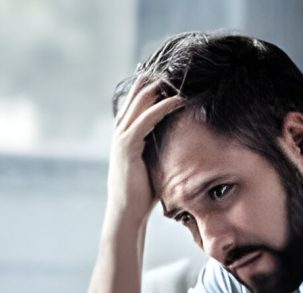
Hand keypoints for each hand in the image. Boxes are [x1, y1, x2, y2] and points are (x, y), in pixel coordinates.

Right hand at [106, 75, 184, 229]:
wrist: (127, 213)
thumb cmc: (142, 194)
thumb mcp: (154, 165)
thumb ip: (161, 151)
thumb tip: (182, 146)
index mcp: (124, 135)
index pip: (136, 103)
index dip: (150, 87)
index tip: (170, 76)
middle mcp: (120, 132)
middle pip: (137, 96)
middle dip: (156, 81)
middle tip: (176, 69)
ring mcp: (121, 138)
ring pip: (141, 103)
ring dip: (160, 89)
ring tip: (179, 77)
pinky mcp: (127, 146)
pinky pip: (146, 119)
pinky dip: (162, 108)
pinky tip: (177, 100)